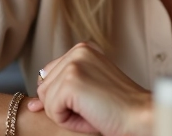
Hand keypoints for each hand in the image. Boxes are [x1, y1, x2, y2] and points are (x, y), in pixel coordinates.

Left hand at [26, 42, 151, 135]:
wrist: (141, 116)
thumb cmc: (118, 108)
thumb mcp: (87, 92)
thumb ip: (58, 92)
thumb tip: (30, 105)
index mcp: (83, 49)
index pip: (49, 77)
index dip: (63, 98)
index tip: (89, 101)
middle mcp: (77, 51)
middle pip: (44, 89)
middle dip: (64, 106)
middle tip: (94, 106)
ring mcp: (74, 65)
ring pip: (46, 101)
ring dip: (66, 114)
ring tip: (93, 110)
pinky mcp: (71, 82)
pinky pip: (52, 111)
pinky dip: (69, 121)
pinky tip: (91, 115)